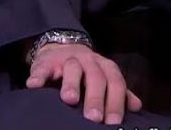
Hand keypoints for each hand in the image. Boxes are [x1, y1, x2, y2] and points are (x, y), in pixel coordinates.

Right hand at [25, 43, 142, 124]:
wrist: (62, 47)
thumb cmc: (86, 70)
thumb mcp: (104, 77)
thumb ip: (119, 92)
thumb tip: (136, 106)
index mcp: (105, 67)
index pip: (115, 83)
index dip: (116, 102)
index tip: (114, 122)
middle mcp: (89, 61)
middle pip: (96, 77)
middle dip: (96, 98)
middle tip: (94, 117)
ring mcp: (67, 59)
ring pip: (72, 69)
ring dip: (71, 84)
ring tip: (70, 100)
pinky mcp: (47, 61)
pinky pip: (43, 67)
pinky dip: (39, 76)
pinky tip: (34, 86)